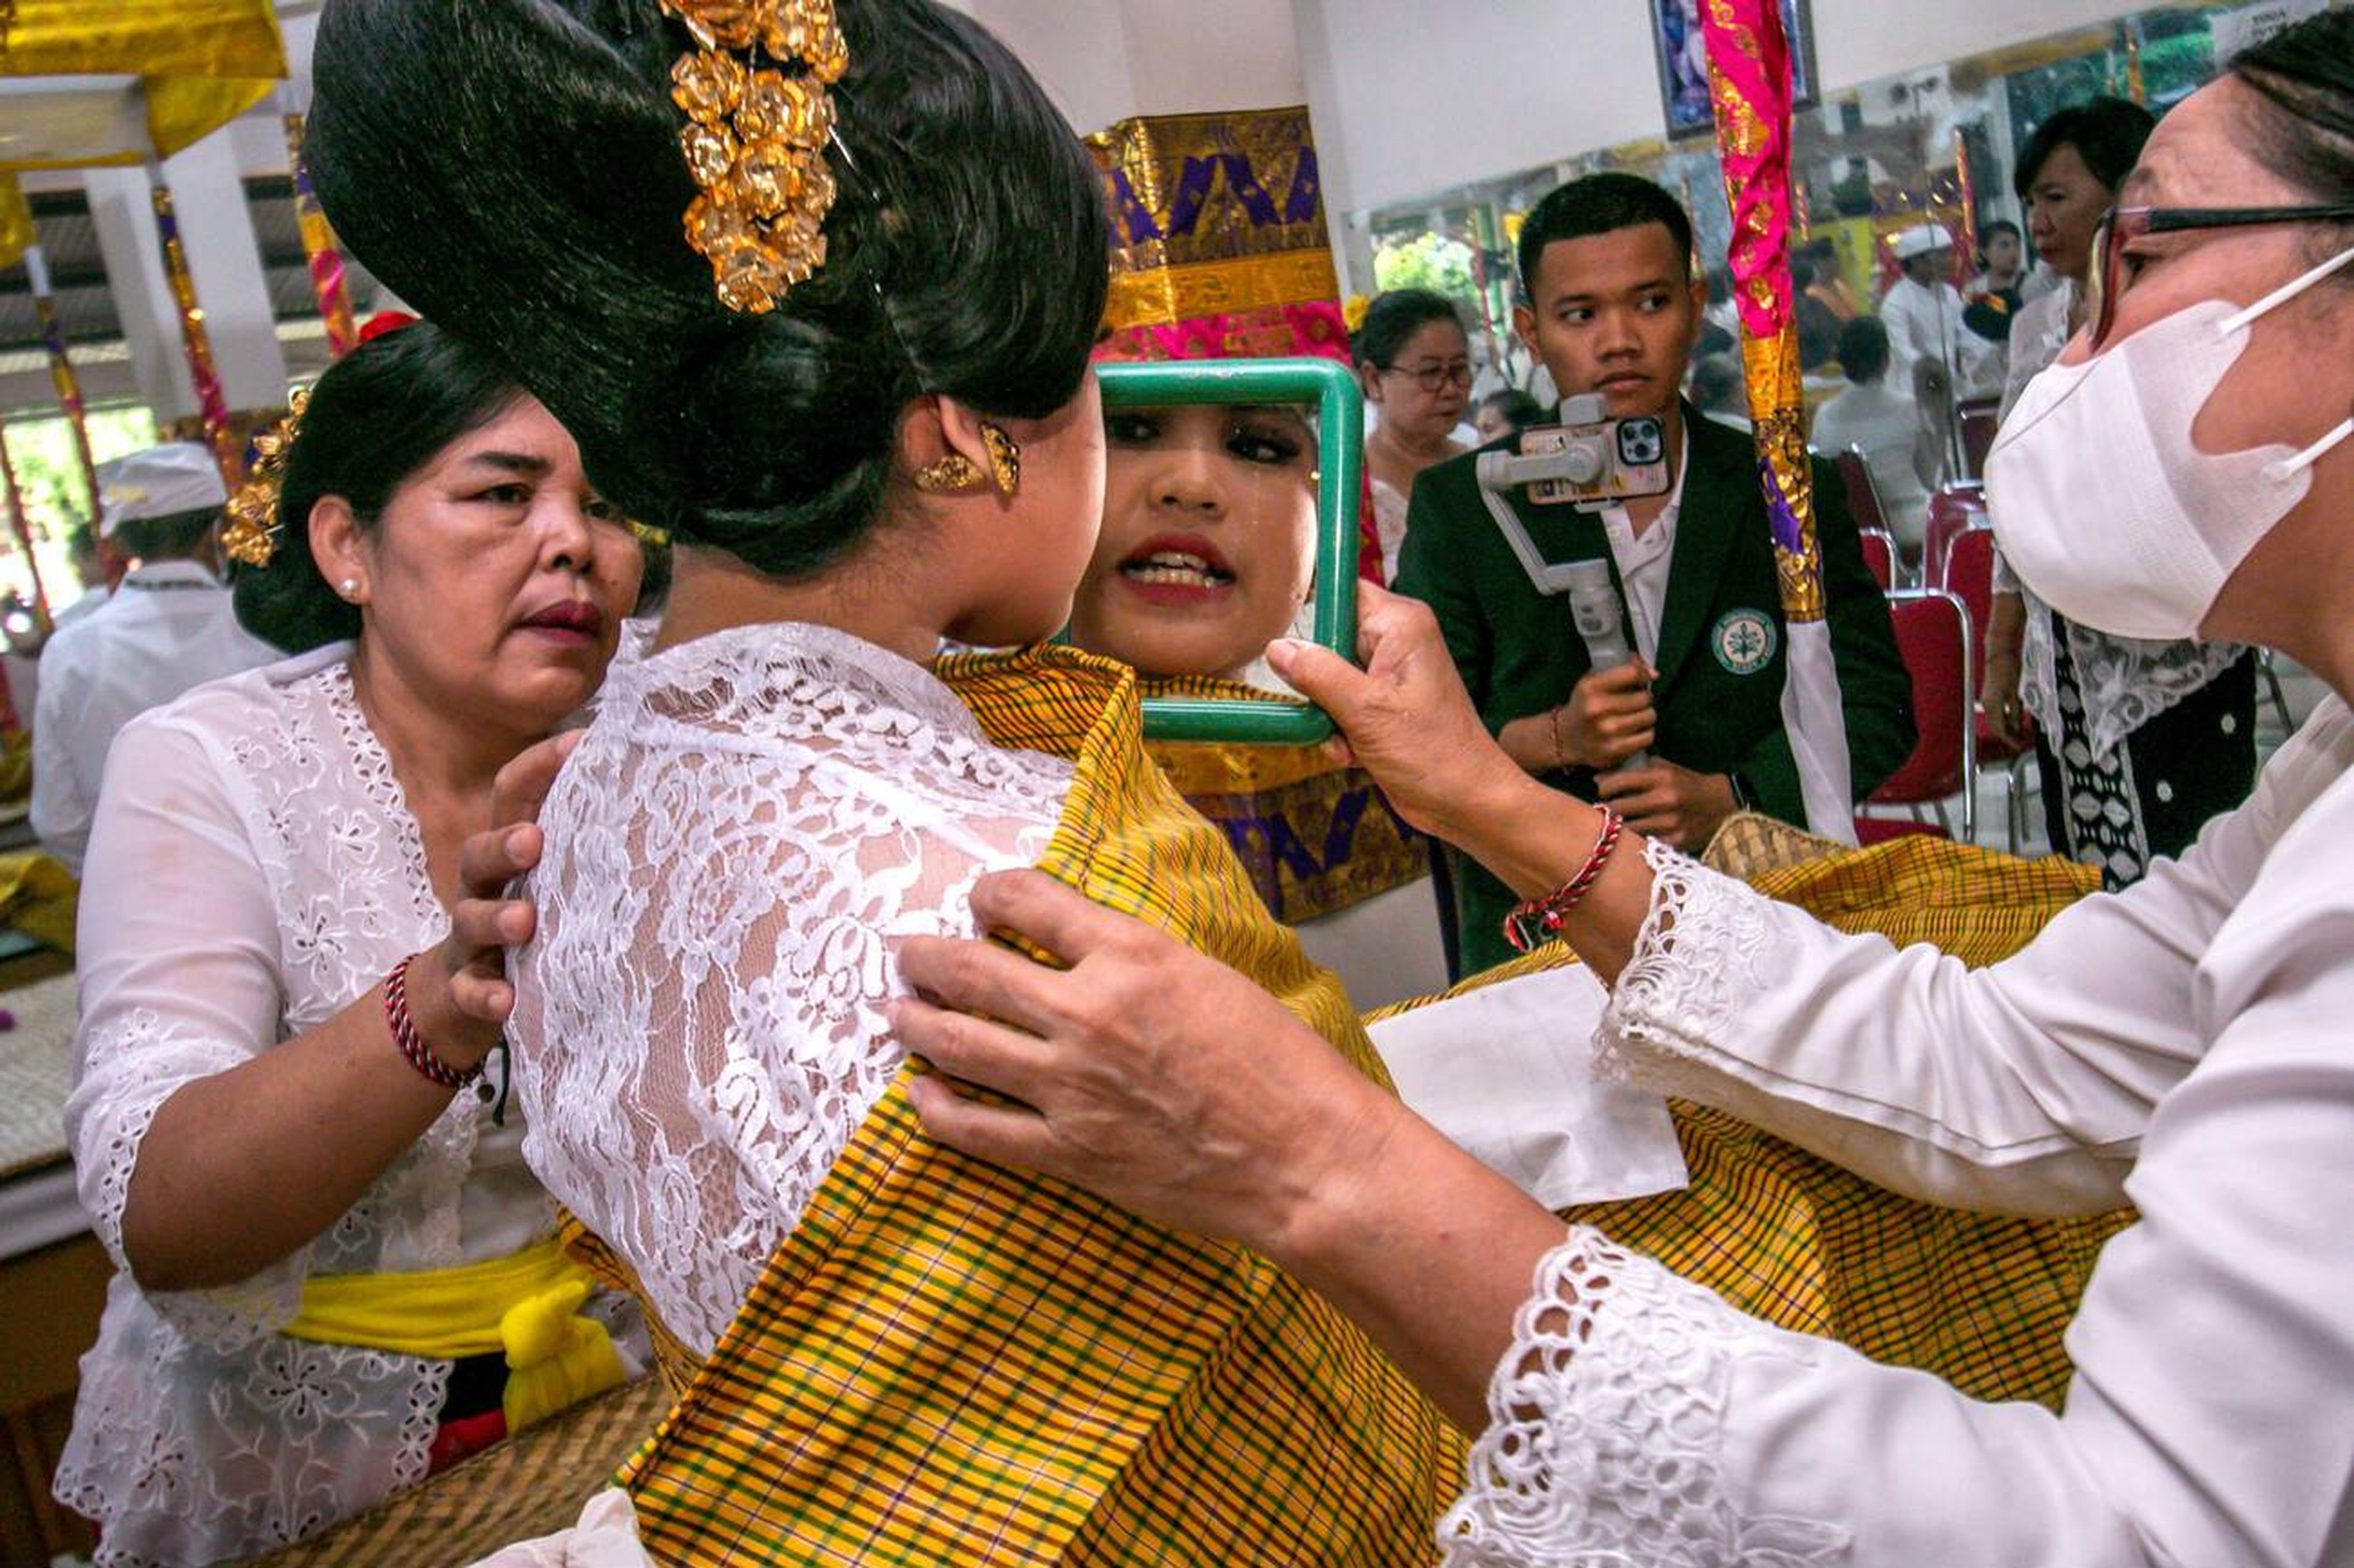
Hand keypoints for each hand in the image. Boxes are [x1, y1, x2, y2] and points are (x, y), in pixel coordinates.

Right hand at [409, 730, 582, 1067]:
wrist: (464, 997)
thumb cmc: (531, 920)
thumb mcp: (555, 876)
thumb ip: (586, 838)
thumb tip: (659, 783)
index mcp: (509, 850)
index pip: (512, 796)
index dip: (538, 766)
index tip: (582, 741)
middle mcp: (485, 886)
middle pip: (479, 853)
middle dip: (504, 843)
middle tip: (534, 839)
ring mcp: (471, 937)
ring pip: (470, 919)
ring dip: (496, 918)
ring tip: (525, 921)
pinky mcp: (468, 986)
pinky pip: (471, 990)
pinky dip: (484, 994)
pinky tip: (505, 1001)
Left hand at [894, 869, 1406, 1259]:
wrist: (1307, 1159)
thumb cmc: (1282, 1067)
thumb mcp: (1213, 977)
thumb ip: (1141, 960)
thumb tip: (1090, 949)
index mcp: (1131, 955)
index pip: (1028, 902)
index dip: (991, 894)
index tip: (981, 900)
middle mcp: (1087, 1013)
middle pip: (973, 970)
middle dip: (927, 956)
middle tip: (907, 951)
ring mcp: (1069, 1086)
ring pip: (960, 1044)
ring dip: (916, 1023)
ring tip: (895, 1011)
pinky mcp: (1068, 1151)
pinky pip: (978, 1128)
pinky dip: (938, 1109)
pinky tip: (921, 1096)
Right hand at [1266, 582, 1523, 840]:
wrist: (1465, 802)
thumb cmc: (1432, 753)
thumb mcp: (1366, 711)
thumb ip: (1318, 674)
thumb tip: (1277, 648)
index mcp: (1401, 625)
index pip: (1342, 591)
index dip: (1311, 609)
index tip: (1282, 636)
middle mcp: (1395, 642)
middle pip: (1328, 637)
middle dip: (1316, 679)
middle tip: (1322, 707)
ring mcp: (1388, 675)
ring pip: (1327, 676)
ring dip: (1325, 712)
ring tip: (1345, 739)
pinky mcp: (1382, 706)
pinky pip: (1339, 704)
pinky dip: (1338, 730)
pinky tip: (1353, 754)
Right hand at [1546, 661, 1656, 771]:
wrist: (1566, 738)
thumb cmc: (1585, 705)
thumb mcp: (1593, 680)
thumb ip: (1623, 668)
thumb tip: (1654, 673)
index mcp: (1590, 687)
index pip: (1632, 673)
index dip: (1643, 674)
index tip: (1644, 679)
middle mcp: (1597, 709)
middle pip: (1645, 697)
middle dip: (1644, 698)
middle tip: (1634, 702)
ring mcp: (1606, 732)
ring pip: (1649, 716)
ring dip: (1645, 716)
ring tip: (1633, 717)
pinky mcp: (1614, 751)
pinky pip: (1647, 737)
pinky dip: (1644, 734)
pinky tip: (1633, 732)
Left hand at [1595, 758, 1736, 848]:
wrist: (1722, 805)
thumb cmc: (1686, 784)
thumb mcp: (1664, 769)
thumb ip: (1633, 770)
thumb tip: (1598, 779)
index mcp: (1661, 777)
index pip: (1617, 783)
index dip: (1604, 787)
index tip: (1603, 790)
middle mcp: (1665, 799)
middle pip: (1618, 808)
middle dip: (1609, 807)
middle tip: (1608, 807)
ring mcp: (1670, 823)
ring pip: (1628, 828)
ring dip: (1621, 825)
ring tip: (1621, 820)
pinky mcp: (1675, 841)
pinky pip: (1644, 841)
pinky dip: (1639, 838)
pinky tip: (1640, 832)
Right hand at [1982, 651, 2026, 747]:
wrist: (2000, 652)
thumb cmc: (2009, 669)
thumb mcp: (2015, 693)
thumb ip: (2015, 712)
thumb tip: (2017, 727)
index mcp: (1992, 705)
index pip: (2000, 729)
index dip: (2010, 740)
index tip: (2019, 746)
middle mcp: (1986, 704)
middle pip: (1995, 727)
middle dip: (2008, 736)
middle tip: (2021, 742)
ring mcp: (1986, 700)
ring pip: (1995, 720)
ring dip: (2006, 728)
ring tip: (2020, 732)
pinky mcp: (1989, 695)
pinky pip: (1995, 712)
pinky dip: (2004, 718)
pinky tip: (2014, 719)